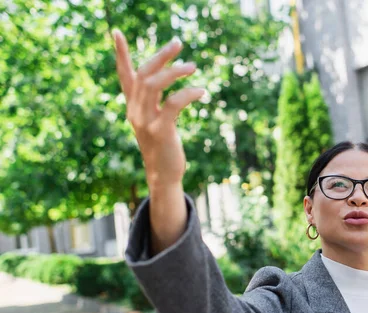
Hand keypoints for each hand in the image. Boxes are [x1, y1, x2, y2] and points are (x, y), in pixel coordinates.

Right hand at [112, 29, 204, 188]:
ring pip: (155, 84)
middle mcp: (135, 111)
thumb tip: (163, 80)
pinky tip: (201, 91)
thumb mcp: (155, 121)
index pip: (124, 76)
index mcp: (133, 107)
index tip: (116, 32)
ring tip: (193, 67)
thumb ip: (155, 102)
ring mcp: (146, 121)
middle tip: (178, 43)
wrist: (163, 175)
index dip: (121, 54)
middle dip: (160, 56)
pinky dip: (188, 93)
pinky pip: (173, 103)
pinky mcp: (161, 131)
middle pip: (143, 74)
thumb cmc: (162, 146)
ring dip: (175, 71)